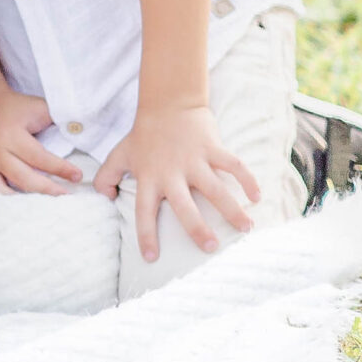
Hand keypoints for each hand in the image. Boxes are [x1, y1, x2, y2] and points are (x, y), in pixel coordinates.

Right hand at [0, 88, 84, 194]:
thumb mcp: (40, 108)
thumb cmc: (18, 106)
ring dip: (25, 198)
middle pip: (23, 177)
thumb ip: (60, 120)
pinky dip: (5, 197)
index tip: (78, 175)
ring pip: (4, 188)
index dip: (60, 168)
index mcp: (12, 135)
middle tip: (67, 196)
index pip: (39, 157)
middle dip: (47, 189)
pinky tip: (21, 203)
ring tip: (44, 204)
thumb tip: (83, 134)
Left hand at [95, 103, 257, 261]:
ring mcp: (193, 159)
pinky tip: (256, 196)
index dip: (146, 234)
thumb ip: (106, 176)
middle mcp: (171, 172)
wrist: (167, 103)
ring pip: (215, 188)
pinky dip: (247, 179)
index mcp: (149, 177)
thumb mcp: (119, 154)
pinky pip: (233, 164)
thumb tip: (104, 198)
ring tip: (246, 228)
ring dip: (232, 209)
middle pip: (184, 205)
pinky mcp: (212, 147)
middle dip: (197, 228)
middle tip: (210, 248)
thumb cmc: (143, 135)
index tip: (152, 258)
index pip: (143, 211)